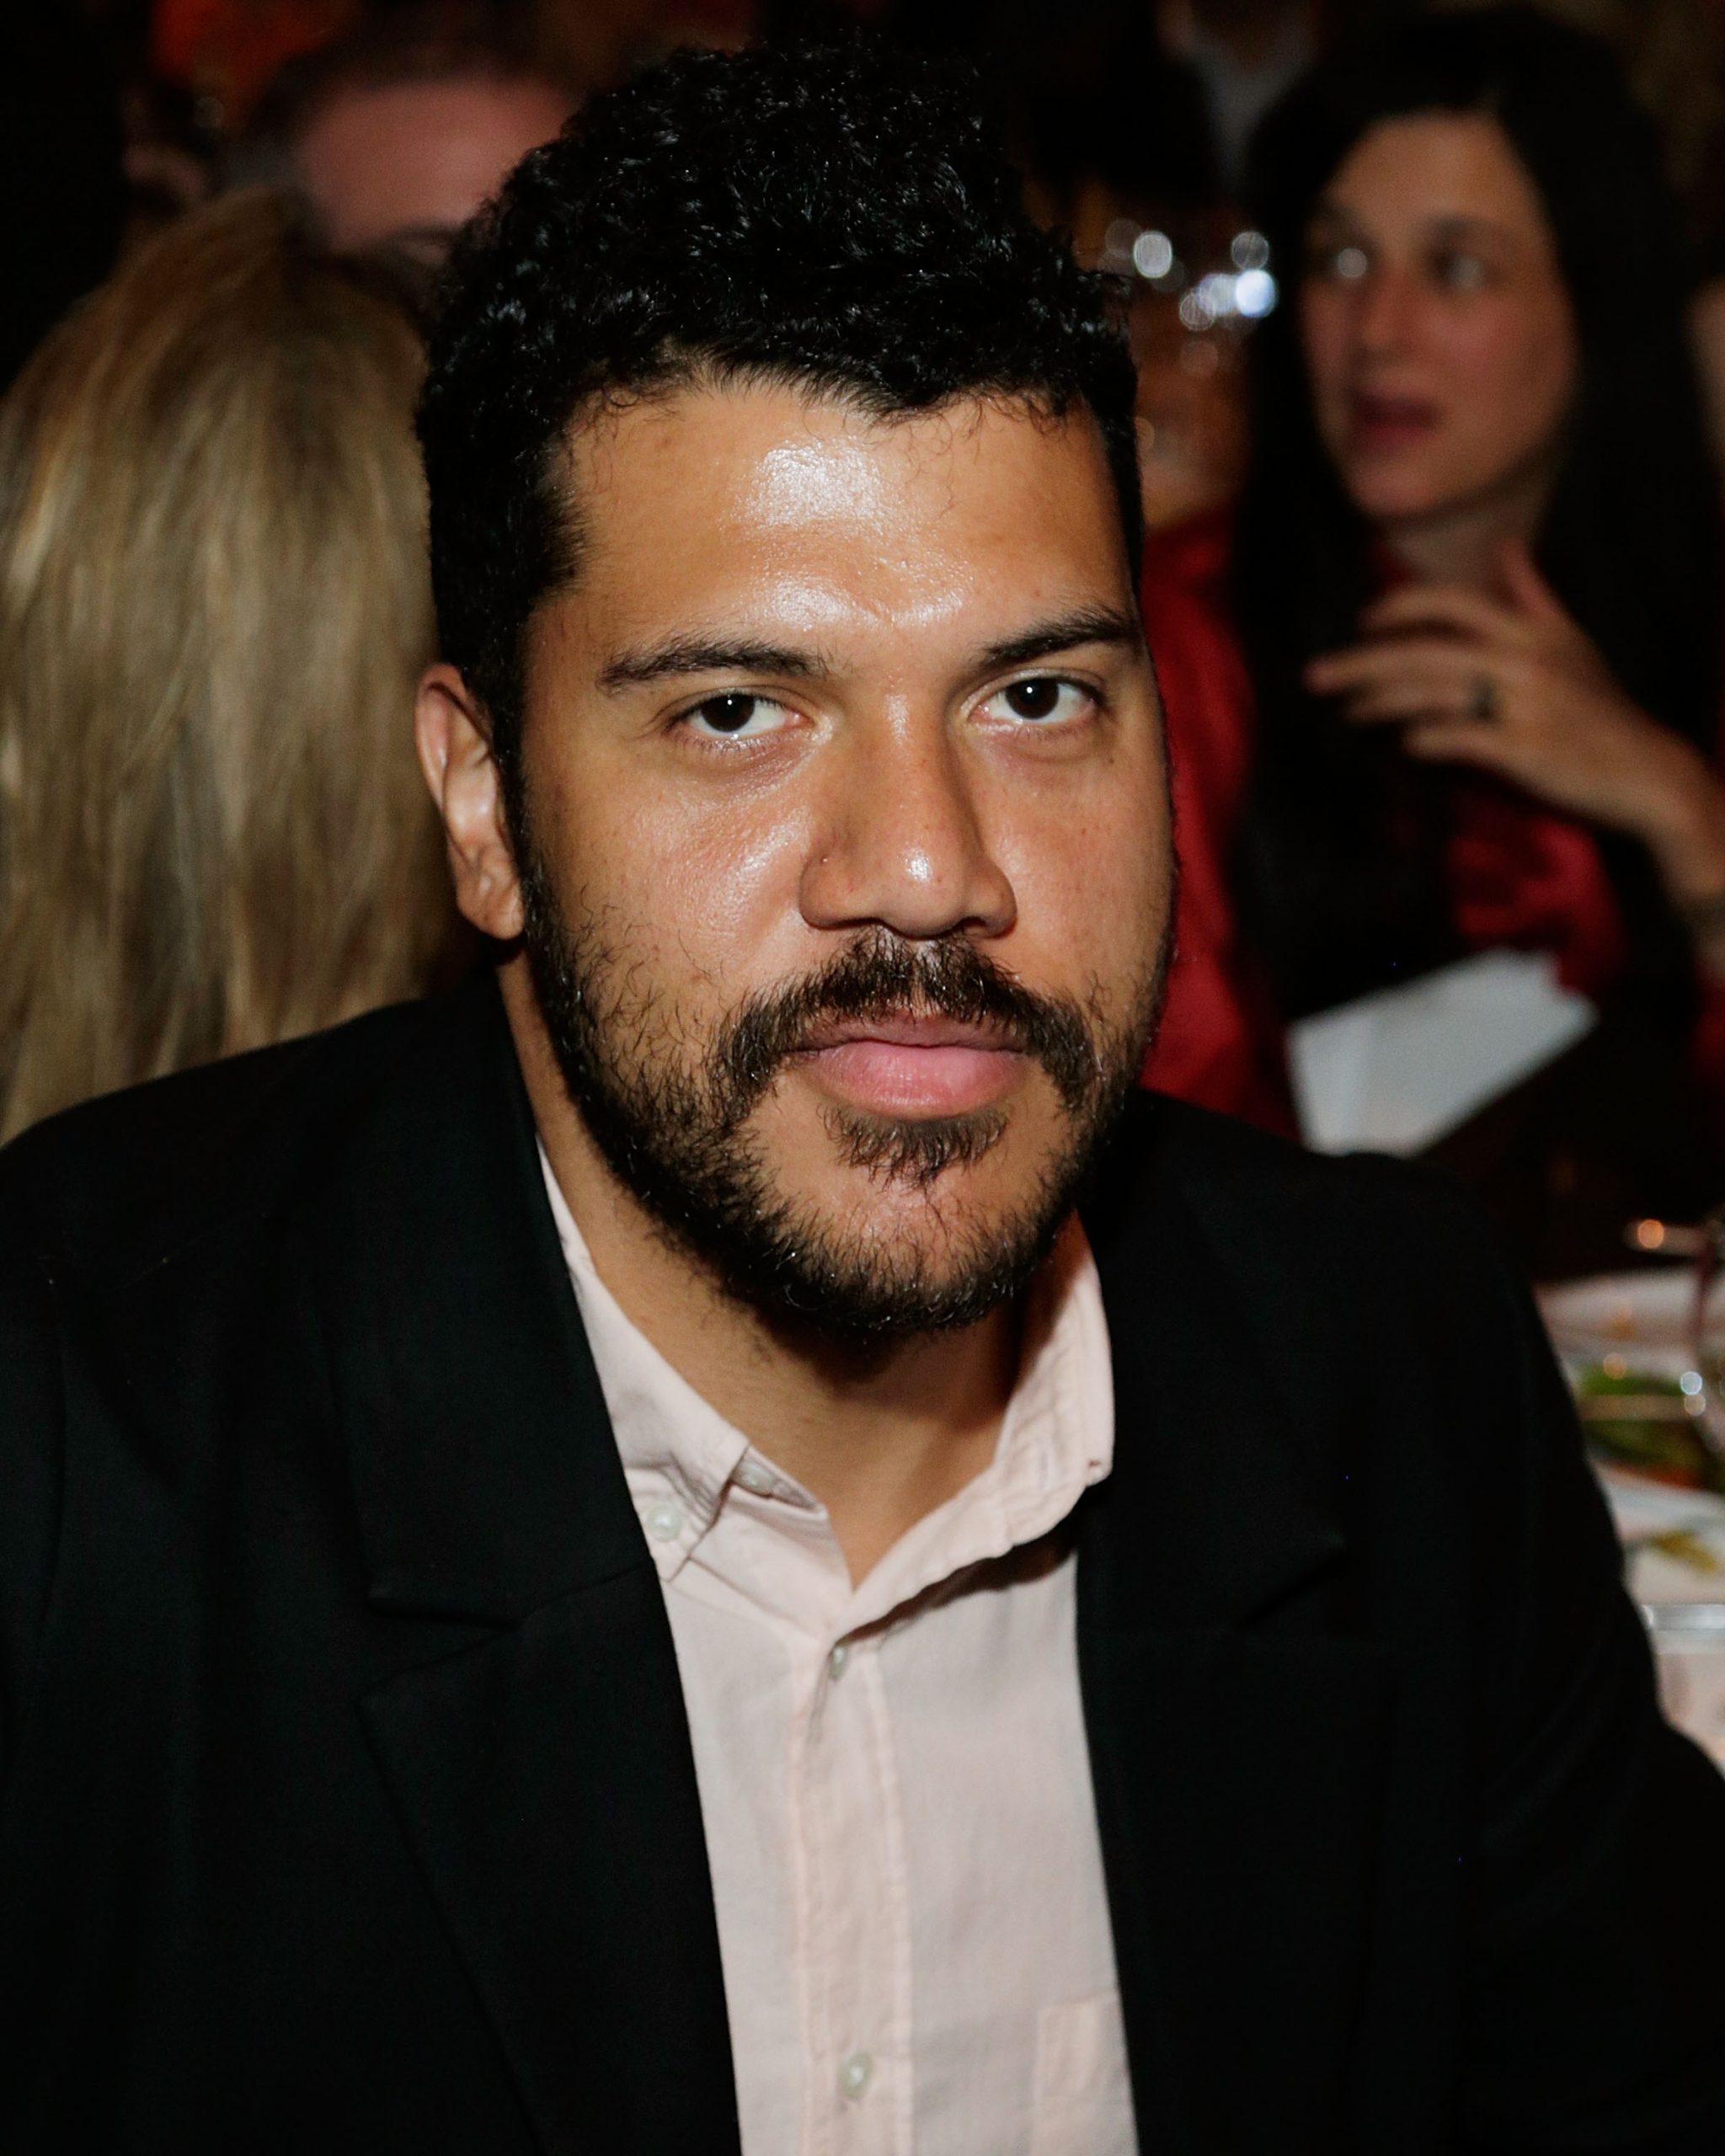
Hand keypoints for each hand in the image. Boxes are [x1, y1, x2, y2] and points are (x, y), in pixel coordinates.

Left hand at [1304, 541, 1724, 867]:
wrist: (1644, 769)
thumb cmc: (1600, 707)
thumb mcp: (1571, 642)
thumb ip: (1531, 595)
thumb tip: (1505, 547)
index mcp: (1530, 632)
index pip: (1454, 602)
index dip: (1403, 605)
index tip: (1364, 621)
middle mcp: (1525, 660)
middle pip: (1424, 649)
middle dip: (1362, 661)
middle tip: (1315, 676)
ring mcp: (1525, 705)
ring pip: (1433, 693)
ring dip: (1381, 702)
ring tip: (1349, 712)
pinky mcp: (1524, 750)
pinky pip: (1459, 737)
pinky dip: (1425, 739)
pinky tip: (1405, 744)